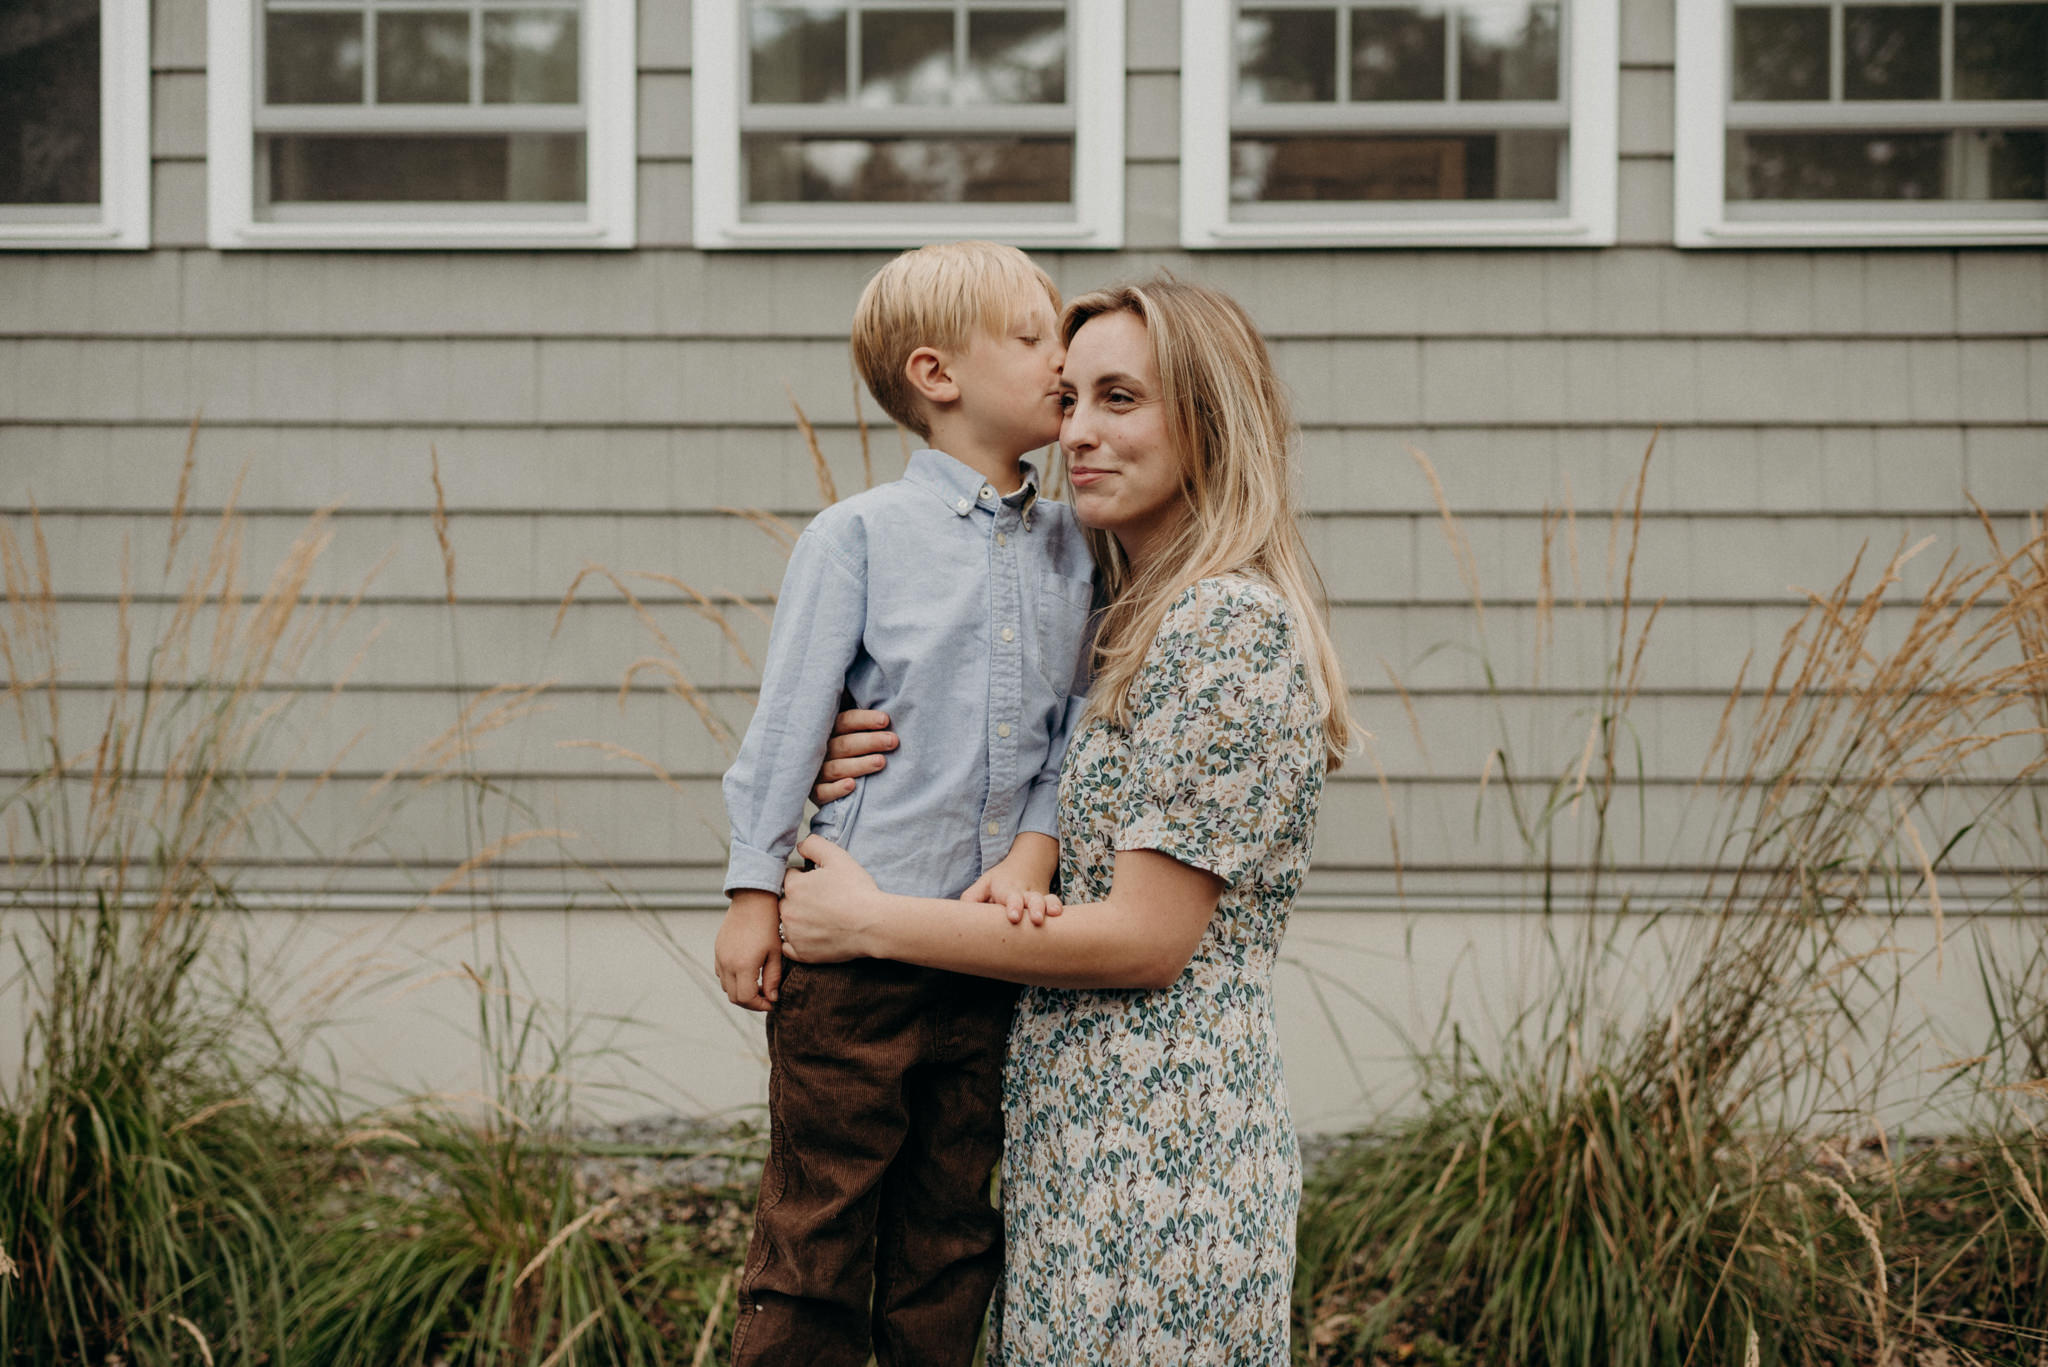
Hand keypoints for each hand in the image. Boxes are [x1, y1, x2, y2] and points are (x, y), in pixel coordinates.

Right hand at [714, 891, 783, 1011]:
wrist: (752, 900)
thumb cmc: (767, 924)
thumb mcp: (775, 953)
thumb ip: (773, 978)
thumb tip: (771, 998)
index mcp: (743, 965)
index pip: (746, 998)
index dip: (760, 1005)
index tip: (771, 1002)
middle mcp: (727, 964)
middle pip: (734, 997)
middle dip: (751, 1002)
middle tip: (766, 998)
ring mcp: (719, 957)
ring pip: (726, 987)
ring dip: (740, 992)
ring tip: (758, 986)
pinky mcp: (717, 951)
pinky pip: (721, 974)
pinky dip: (732, 981)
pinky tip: (747, 974)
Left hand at [780, 837, 883, 962]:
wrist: (872, 925)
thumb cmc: (857, 891)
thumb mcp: (838, 857)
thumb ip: (814, 844)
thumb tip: (800, 845)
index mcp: (794, 887)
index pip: (790, 877)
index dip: (805, 877)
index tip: (820, 883)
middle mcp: (788, 911)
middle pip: (786, 900)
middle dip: (799, 899)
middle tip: (822, 901)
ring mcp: (794, 934)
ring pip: (787, 923)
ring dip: (798, 919)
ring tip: (821, 918)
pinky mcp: (802, 953)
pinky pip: (788, 947)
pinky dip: (797, 941)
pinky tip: (813, 935)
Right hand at [810, 709, 898, 805]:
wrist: (819, 783)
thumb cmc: (846, 753)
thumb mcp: (848, 734)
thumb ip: (863, 728)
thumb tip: (889, 718)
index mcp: (828, 731)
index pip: (845, 721)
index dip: (865, 720)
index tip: (885, 720)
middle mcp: (820, 751)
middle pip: (845, 744)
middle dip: (870, 742)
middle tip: (892, 741)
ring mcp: (817, 772)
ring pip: (837, 768)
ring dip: (859, 764)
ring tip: (881, 762)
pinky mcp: (816, 794)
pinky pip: (822, 792)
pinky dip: (836, 789)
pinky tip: (851, 785)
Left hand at [961, 860, 1063, 927]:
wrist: (1026, 865)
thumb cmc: (999, 882)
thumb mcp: (983, 885)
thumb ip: (972, 899)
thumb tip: (961, 918)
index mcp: (1007, 890)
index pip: (1010, 898)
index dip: (1012, 907)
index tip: (1013, 917)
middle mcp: (1025, 894)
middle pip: (1032, 900)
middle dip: (1034, 908)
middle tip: (1036, 919)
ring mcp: (1038, 898)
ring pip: (1046, 900)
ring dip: (1049, 907)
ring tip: (1052, 915)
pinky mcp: (1048, 903)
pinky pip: (1055, 902)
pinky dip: (1058, 907)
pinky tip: (1061, 915)